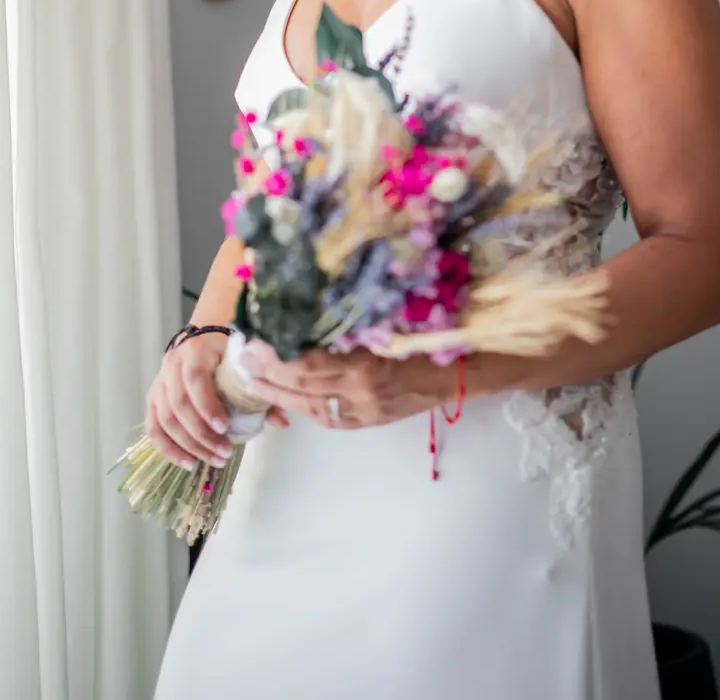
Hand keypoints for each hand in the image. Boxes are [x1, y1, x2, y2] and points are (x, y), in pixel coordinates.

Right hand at [146, 332, 288, 468]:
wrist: (204, 336)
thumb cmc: (227, 351)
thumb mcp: (243, 362)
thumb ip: (260, 391)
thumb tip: (284, 422)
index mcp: (196, 352)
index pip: (196, 380)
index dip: (207, 405)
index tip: (224, 427)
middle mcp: (172, 366)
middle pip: (179, 405)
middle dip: (202, 434)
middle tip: (225, 453)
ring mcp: (160, 383)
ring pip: (165, 420)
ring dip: (189, 446)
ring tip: (214, 460)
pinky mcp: (153, 399)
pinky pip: (153, 428)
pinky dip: (168, 449)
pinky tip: (187, 462)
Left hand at [240, 341, 457, 429]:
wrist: (457, 373)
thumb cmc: (424, 338)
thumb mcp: (385, 323)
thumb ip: (348, 324)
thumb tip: (306, 313)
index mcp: (364, 364)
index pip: (308, 363)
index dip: (278, 356)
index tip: (256, 342)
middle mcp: (360, 392)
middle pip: (303, 386)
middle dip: (270, 375)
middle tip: (244, 360)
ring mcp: (364, 411)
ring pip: (311, 406)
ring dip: (280, 395)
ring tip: (255, 383)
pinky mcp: (368, 422)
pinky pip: (328, 418)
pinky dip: (304, 407)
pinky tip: (287, 398)